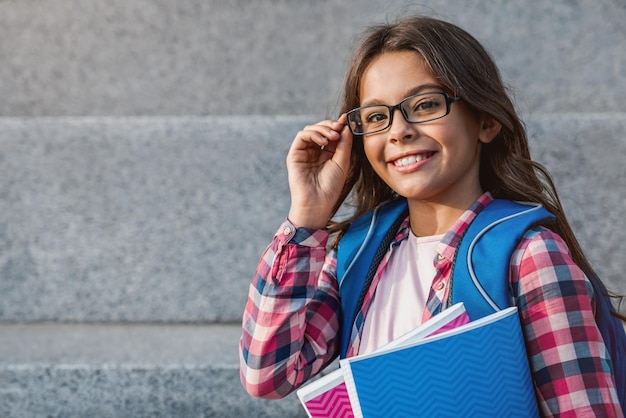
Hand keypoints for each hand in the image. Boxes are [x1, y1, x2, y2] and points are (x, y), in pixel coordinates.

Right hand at [286, 114, 352, 228]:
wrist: (318, 203)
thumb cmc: (331, 187)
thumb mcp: (342, 162)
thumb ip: (344, 143)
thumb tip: (346, 125)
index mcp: (328, 153)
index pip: (332, 133)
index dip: (339, 125)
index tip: (346, 120)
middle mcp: (315, 151)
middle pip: (321, 128)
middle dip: (330, 125)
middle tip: (339, 127)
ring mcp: (304, 152)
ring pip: (311, 129)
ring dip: (323, 128)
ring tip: (333, 135)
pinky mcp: (295, 154)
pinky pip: (302, 136)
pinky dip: (313, 133)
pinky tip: (323, 140)